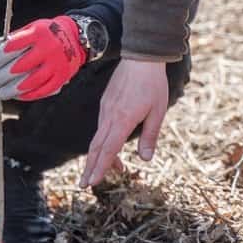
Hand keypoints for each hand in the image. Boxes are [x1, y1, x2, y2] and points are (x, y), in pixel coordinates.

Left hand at [0, 16, 84, 100]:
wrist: (75, 37)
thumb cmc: (44, 34)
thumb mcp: (30, 29)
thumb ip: (13, 39)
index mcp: (38, 33)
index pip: (12, 46)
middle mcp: (49, 47)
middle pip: (20, 66)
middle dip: (1, 76)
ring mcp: (57, 63)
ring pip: (31, 81)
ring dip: (12, 90)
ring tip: (1, 93)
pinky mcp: (62, 76)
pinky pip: (43, 90)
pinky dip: (28, 95)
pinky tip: (17, 96)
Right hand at [80, 58, 168, 187]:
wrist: (142, 57)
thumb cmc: (153, 84)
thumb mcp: (158, 112)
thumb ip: (150, 136)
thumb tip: (145, 159)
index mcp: (122, 120)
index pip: (108, 149)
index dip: (100, 168)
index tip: (92, 182)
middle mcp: (109, 116)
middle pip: (96, 147)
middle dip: (90, 167)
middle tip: (85, 185)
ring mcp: (105, 108)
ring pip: (98, 137)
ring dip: (98, 156)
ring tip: (104, 172)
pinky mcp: (106, 103)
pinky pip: (101, 127)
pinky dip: (102, 142)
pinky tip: (109, 147)